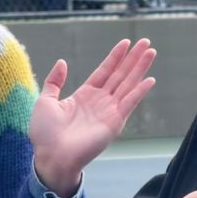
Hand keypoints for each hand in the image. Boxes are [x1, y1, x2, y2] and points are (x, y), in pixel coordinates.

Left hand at [30, 38, 155, 196]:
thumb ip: (54, 81)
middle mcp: (100, 102)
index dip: (115, 57)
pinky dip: (139, 91)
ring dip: (140, 68)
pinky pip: (129, 103)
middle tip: (145, 42)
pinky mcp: (114, 123)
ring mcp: (108, 111)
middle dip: (133, 58)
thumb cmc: (45, 133)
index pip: (104, 71)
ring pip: (128, 84)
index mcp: (85, 95)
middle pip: (120, 74)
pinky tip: (149, 79)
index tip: (125, 43)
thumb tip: (62, 62)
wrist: (50, 156)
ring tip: (151, 52)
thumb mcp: (45, 100)